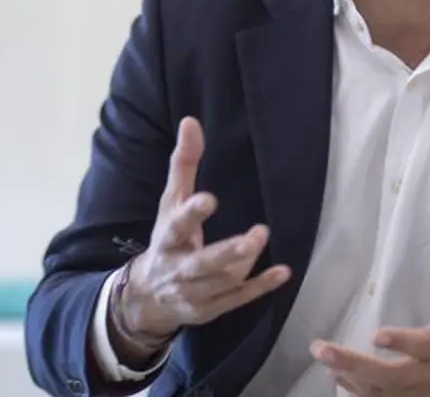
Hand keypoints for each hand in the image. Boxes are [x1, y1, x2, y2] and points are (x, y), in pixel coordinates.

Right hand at [115, 117, 291, 345]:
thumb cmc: (167, 239)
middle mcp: (178, 269)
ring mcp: (194, 293)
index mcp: (167, 238)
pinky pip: (237, 299)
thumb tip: (191, 121)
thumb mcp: (171, 202)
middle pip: (202, 263)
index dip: (192, 213)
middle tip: (256, 235)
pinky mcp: (210, 308)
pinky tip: (282, 272)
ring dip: (244, 265)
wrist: (147, 298)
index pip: (178, 224)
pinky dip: (259, 287)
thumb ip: (184, 164)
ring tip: (262, 238)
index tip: (209, 199)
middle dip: (227, 252)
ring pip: (221, 282)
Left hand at [311, 232, 429, 395]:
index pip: (423, 346)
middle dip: (356, 364)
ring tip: (326, 361)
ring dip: (353, 379)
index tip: (376, 335)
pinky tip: (339, 377)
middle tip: (322, 350)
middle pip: (393, 375)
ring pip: (385, 393)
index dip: (402, 342)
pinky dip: (360, 393)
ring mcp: (422, 393)